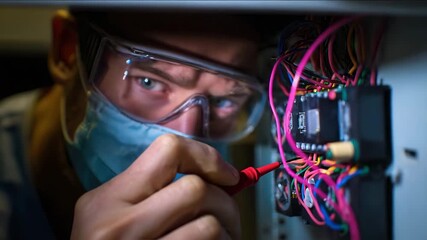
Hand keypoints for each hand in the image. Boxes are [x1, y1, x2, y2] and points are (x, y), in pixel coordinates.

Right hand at [71, 134, 240, 238]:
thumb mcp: (114, 215)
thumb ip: (153, 191)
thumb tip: (221, 175)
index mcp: (105, 201)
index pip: (168, 151)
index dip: (206, 157)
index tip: (226, 175)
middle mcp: (117, 228)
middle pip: (195, 190)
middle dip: (224, 201)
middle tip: (227, 215)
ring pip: (209, 225)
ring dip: (226, 231)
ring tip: (220, 238)